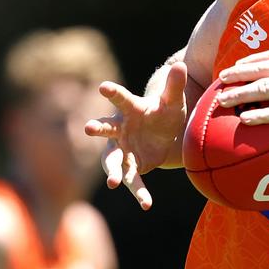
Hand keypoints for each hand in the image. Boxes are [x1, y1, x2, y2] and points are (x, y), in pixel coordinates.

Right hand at [85, 62, 187, 208]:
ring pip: (113, 160)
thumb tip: (179, 65)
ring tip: (113, 181)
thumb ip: (174, 86)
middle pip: (107, 128)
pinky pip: (131, 180)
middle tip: (89, 128)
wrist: (163, 135)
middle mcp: (121, 129)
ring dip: (112, 170)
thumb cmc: (165, 113)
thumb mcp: (173, 101)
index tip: (103, 87)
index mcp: (131, 109)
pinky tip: (146, 204)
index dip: (113, 92)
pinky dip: (138, 192)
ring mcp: (122, 149)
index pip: (121, 98)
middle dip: (98, 128)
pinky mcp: (130, 166)